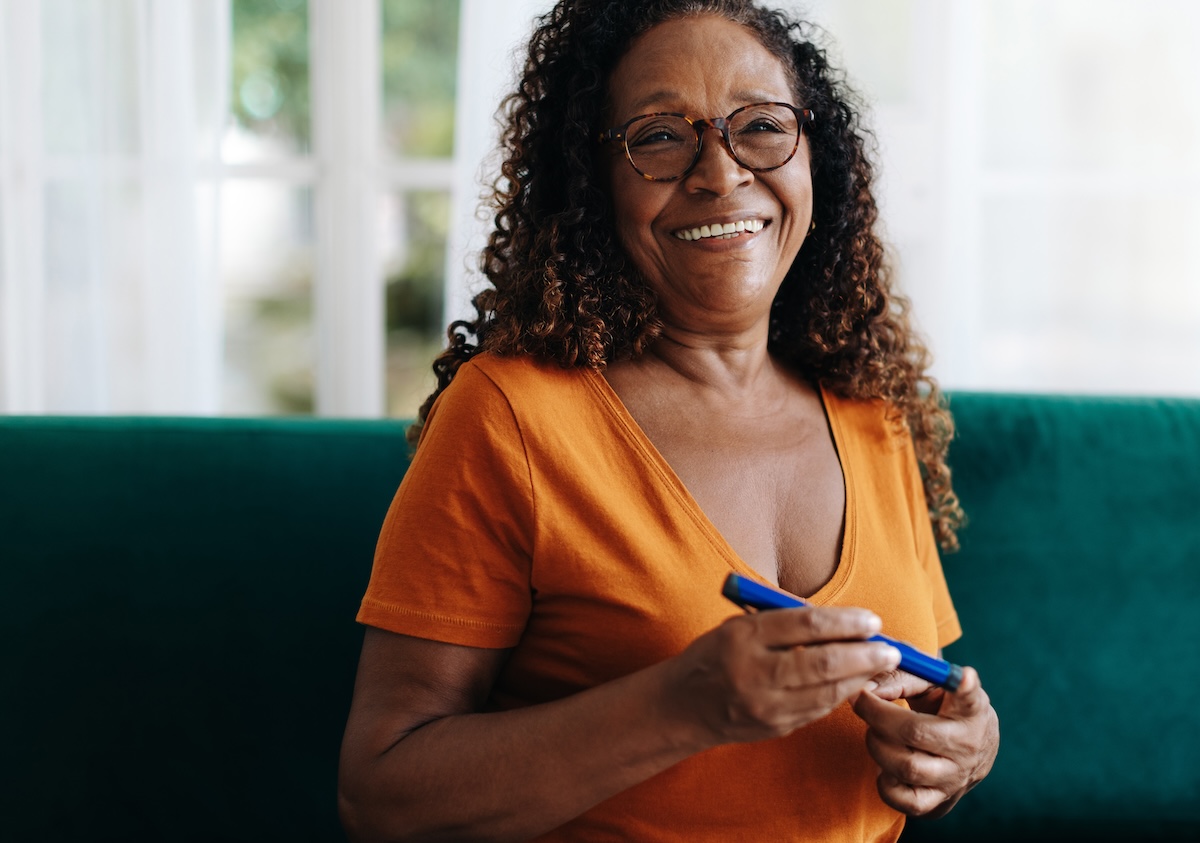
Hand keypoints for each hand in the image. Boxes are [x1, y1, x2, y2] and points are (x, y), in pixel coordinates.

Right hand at [666, 607, 903, 747]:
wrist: (683, 706)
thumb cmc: (716, 655)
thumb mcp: (739, 626)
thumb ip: (784, 621)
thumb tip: (842, 621)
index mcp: (743, 636)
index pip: (805, 625)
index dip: (845, 622)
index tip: (871, 620)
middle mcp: (754, 673)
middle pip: (823, 662)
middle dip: (864, 654)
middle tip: (890, 648)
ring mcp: (766, 706)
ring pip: (827, 692)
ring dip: (862, 677)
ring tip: (884, 664)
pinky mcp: (776, 728)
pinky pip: (819, 709)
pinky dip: (843, 694)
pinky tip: (859, 683)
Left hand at [852, 666, 998, 816]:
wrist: (966, 750)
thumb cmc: (941, 707)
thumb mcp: (930, 684)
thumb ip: (899, 677)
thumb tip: (865, 686)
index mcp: (970, 710)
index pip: (971, 699)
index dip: (966, 688)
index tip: (964, 676)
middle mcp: (967, 745)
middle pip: (915, 732)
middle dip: (877, 716)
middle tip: (863, 703)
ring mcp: (954, 778)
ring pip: (906, 767)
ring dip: (877, 746)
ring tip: (875, 733)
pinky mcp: (939, 802)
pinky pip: (903, 799)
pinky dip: (883, 781)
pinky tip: (885, 764)